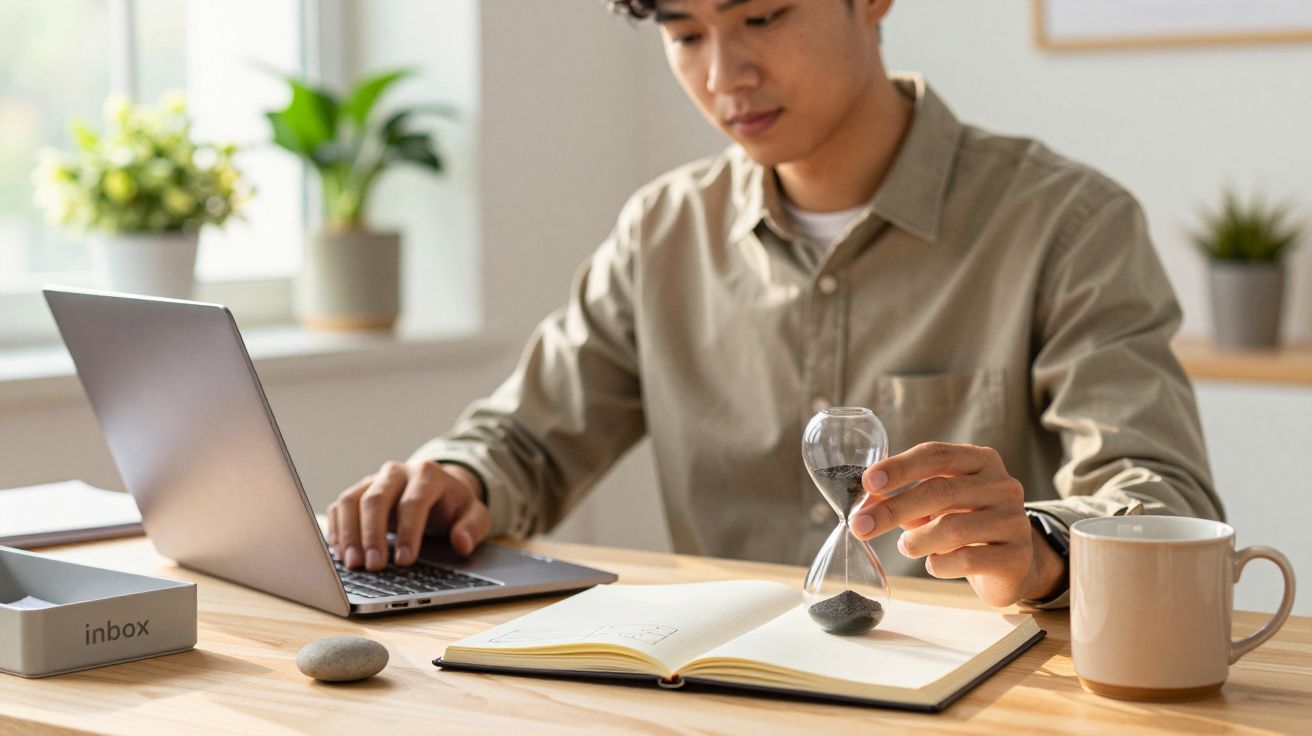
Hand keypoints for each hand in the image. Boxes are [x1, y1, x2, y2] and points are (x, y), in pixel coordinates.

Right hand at [327, 460, 489, 571]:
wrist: (439, 489)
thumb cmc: (455, 506)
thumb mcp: (475, 515)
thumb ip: (472, 528)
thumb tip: (461, 543)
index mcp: (428, 475)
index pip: (413, 502)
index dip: (408, 532)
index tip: (405, 561)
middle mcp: (397, 473)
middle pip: (376, 498)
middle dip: (372, 534)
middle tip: (374, 566)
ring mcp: (373, 480)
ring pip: (351, 500)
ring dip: (349, 533)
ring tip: (352, 564)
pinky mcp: (358, 492)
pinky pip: (339, 507)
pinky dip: (337, 529)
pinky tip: (341, 553)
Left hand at [850, 442, 1064, 606]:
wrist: (1012, 564)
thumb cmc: (965, 525)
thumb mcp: (937, 505)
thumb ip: (905, 498)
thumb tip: (865, 502)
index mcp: (981, 461)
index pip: (936, 454)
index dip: (899, 467)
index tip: (868, 482)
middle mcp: (1003, 485)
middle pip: (940, 490)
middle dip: (893, 509)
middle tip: (861, 527)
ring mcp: (1014, 520)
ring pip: (952, 527)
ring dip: (916, 541)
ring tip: (906, 547)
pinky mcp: (1017, 557)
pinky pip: (967, 559)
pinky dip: (939, 564)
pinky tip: (934, 564)